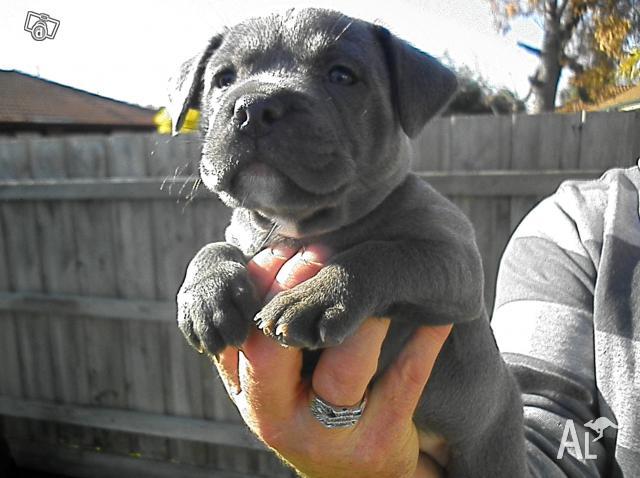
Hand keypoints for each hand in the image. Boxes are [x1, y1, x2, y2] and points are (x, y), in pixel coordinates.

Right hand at [214, 245, 450, 477]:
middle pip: (276, 353)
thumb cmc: (309, 410)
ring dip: (362, 316)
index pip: (241, 337)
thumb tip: (267, 257)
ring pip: (344, 369)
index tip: (286, 248)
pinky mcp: (379, 442)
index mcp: (253, 397)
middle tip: (324, 253)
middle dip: (297, 293)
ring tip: (374, 278)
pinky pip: (404, 380)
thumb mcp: (273, 385)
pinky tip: (435, 313)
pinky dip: (422, 341)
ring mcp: (332, 436)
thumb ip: (260, 337)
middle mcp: (280, 421)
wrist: (352, 477)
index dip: (261, 288)